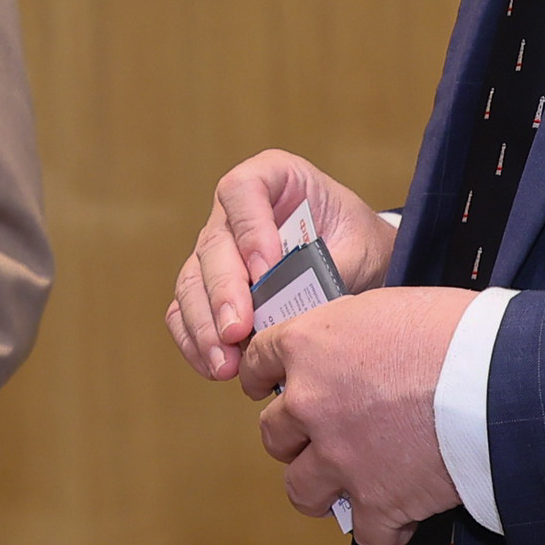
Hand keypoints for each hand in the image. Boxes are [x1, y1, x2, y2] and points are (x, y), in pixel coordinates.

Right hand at [164, 149, 391, 382]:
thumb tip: (296, 308)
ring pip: (192, 282)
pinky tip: (213, 366)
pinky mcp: (208, 286)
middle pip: (213, 245)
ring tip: (224, 365)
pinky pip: (185, 309)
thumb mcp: (357, 245)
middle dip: (223, 293)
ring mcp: (216, 249)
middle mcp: (233, 211)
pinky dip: (195, 340)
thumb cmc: (357, 242)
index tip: (266, 269)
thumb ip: (325, 269)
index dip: (248, 229)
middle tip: (237, 331)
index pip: (242, 191)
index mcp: (271, 178)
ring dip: (205, 326)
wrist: (359, 261)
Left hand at [247, 286, 471, 544]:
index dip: (261, 377)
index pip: (258, 361)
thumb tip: (348, 350)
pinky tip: (399, 513)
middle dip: (292, 438)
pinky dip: (381, 526)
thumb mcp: (385, 307)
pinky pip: (365, 531)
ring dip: (320, 488)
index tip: (265, 387)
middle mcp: (310, 403)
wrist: (496, 381)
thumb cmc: (453, 332)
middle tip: (316, 438)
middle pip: (273, 434)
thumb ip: (349, 333)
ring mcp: (339, 457)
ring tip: (344, 484)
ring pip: (301, 489)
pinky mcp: (377, 502)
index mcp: (308, 346)